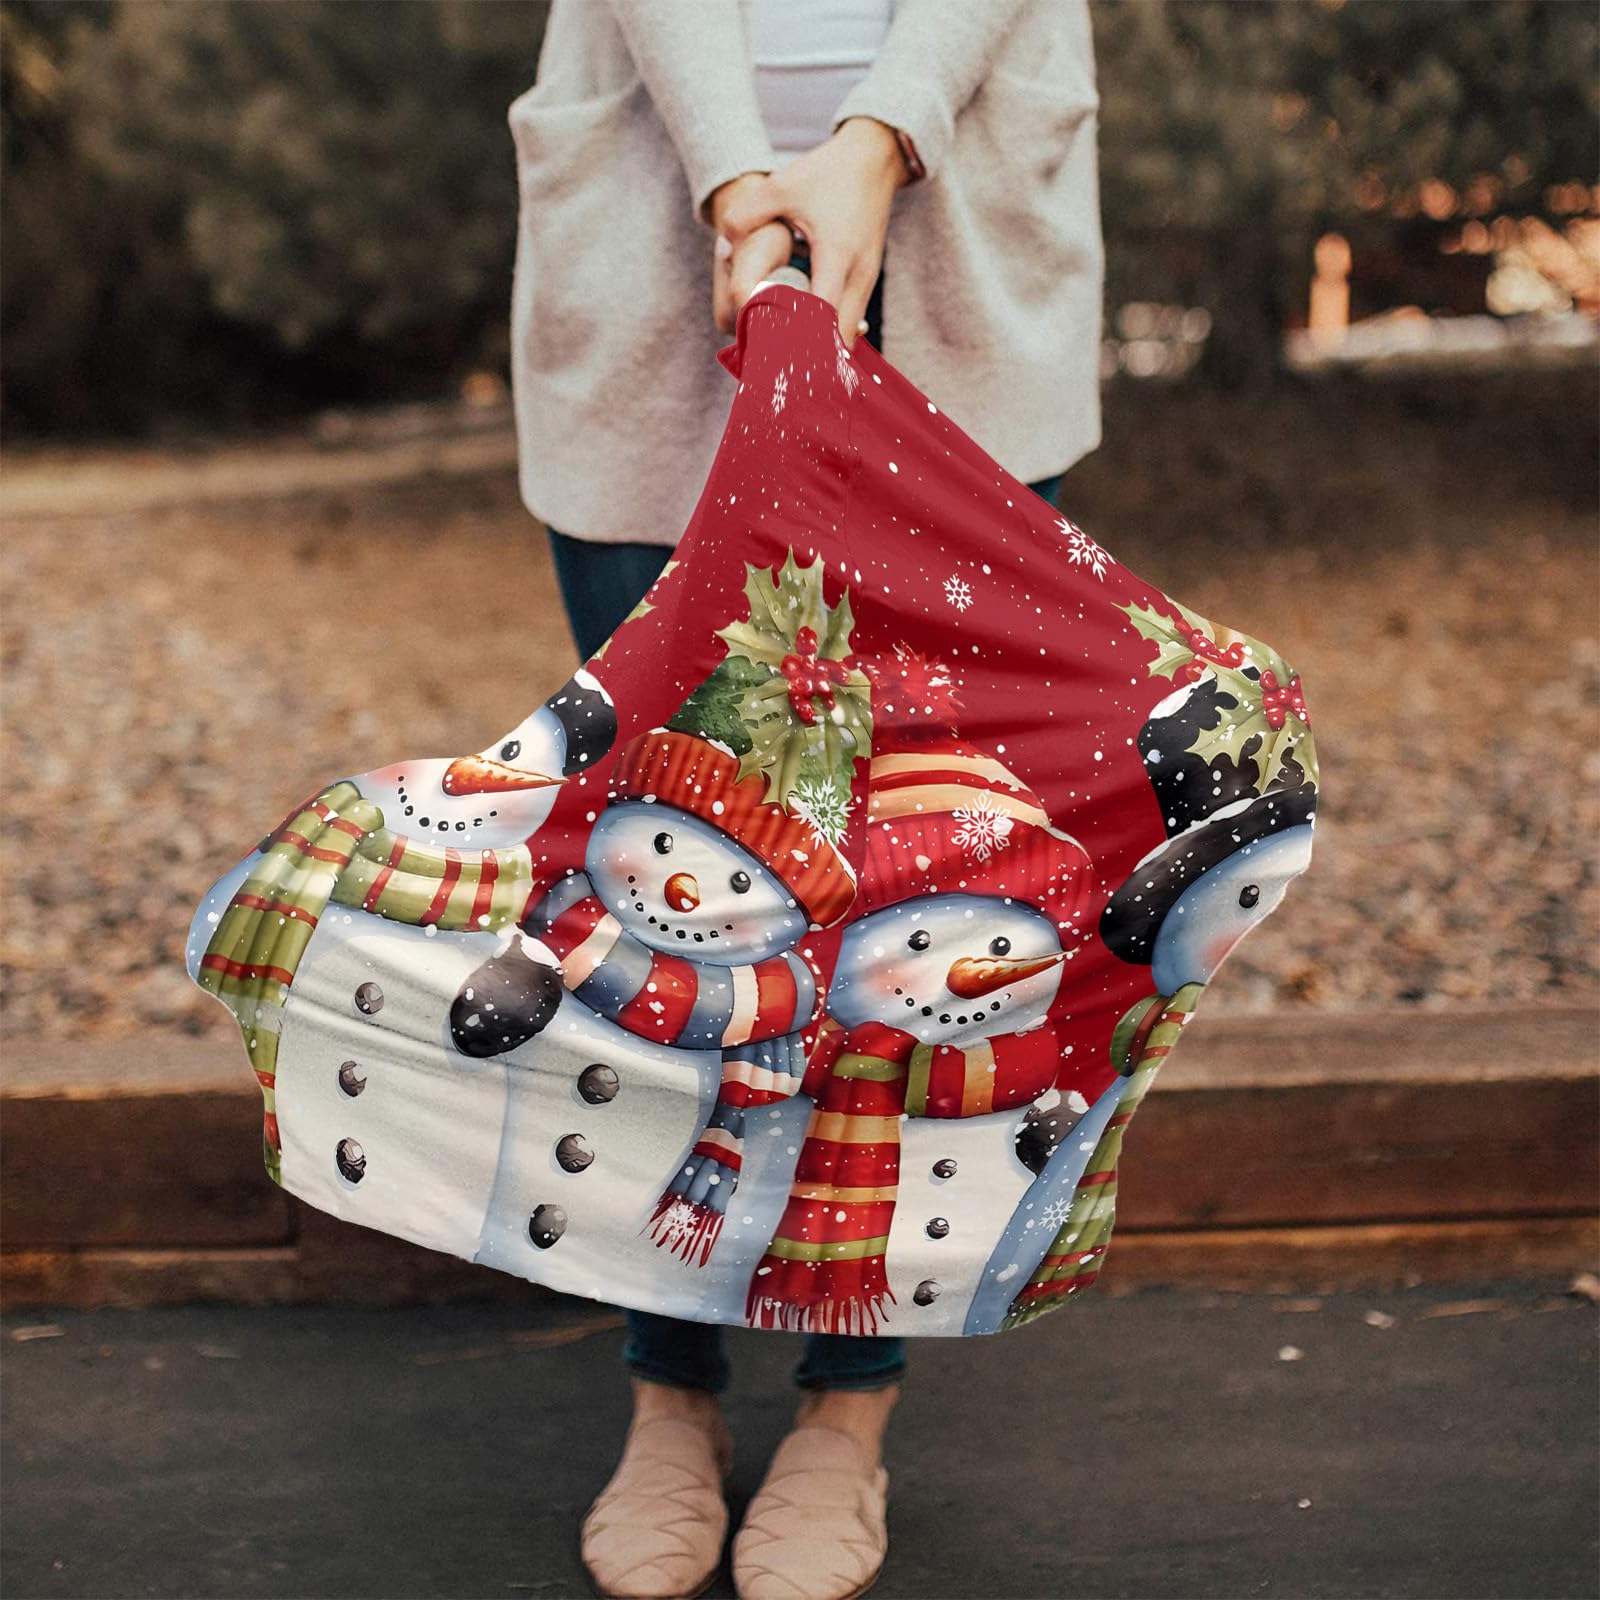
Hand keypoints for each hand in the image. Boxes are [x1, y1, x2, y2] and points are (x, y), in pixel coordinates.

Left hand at [713, 119, 905, 345]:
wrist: (874, 158)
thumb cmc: (827, 173)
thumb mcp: (782, 186)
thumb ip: (745, 215)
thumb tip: (722, 249)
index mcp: (836, 255)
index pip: (822, 317)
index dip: (799, 340)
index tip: (773, 355)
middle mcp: (858, 274)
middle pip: (839, 339)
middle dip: (811, 357)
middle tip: (777, 367)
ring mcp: (867, 280)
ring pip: (847, 334)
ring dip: (821, 348)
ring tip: (787, 357)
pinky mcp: (867, 280)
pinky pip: (850, 320)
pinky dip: (829, 334)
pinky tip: (803, 337)